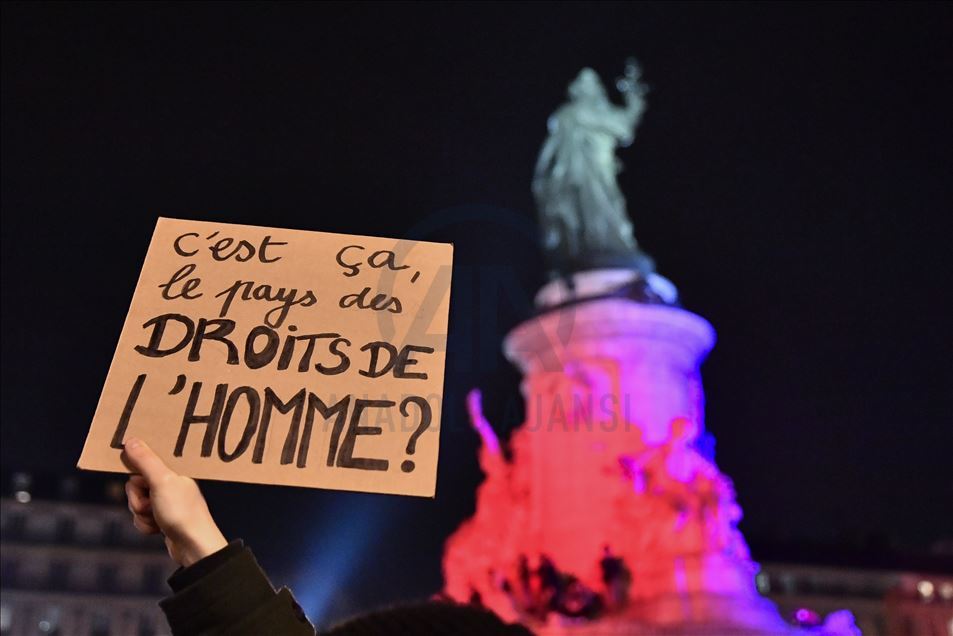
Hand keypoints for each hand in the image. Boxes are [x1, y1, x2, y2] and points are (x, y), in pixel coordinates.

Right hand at [122, 438, 227, 566]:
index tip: (137, 481)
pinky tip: (158, 530)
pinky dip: (145, 525)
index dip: (136, 475)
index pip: (144, 463)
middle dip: (138, 499)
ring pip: (136, 503)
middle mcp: (171, 484)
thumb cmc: (182, 512)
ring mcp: (167, 502)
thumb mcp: (162, 482)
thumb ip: (145, 461)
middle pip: (135, 485)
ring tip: (158, 519)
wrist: (193, 547)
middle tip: (151, 504)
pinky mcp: (163, 518)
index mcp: (174, 471)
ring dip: (141, 514)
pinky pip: (142, 518)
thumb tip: (131, 440)